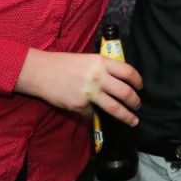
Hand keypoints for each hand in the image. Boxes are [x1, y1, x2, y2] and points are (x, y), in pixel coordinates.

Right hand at [15, 49, 141, 125]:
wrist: (40, 72)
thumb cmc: (64, 64)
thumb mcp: (88, 60)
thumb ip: (104, 68)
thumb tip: (118, 81)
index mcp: (102, 62)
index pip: (128, 72)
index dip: (138, 81)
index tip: (140, 87)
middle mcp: (99, 77)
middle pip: (125, 92)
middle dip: (135, 101)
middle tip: (138, 105)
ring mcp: (90, 92)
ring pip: (115, 108)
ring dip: (127, 116)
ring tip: (133, 120)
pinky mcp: (80, 105)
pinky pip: (92, 113)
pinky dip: (93, 115)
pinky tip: (92, 114)